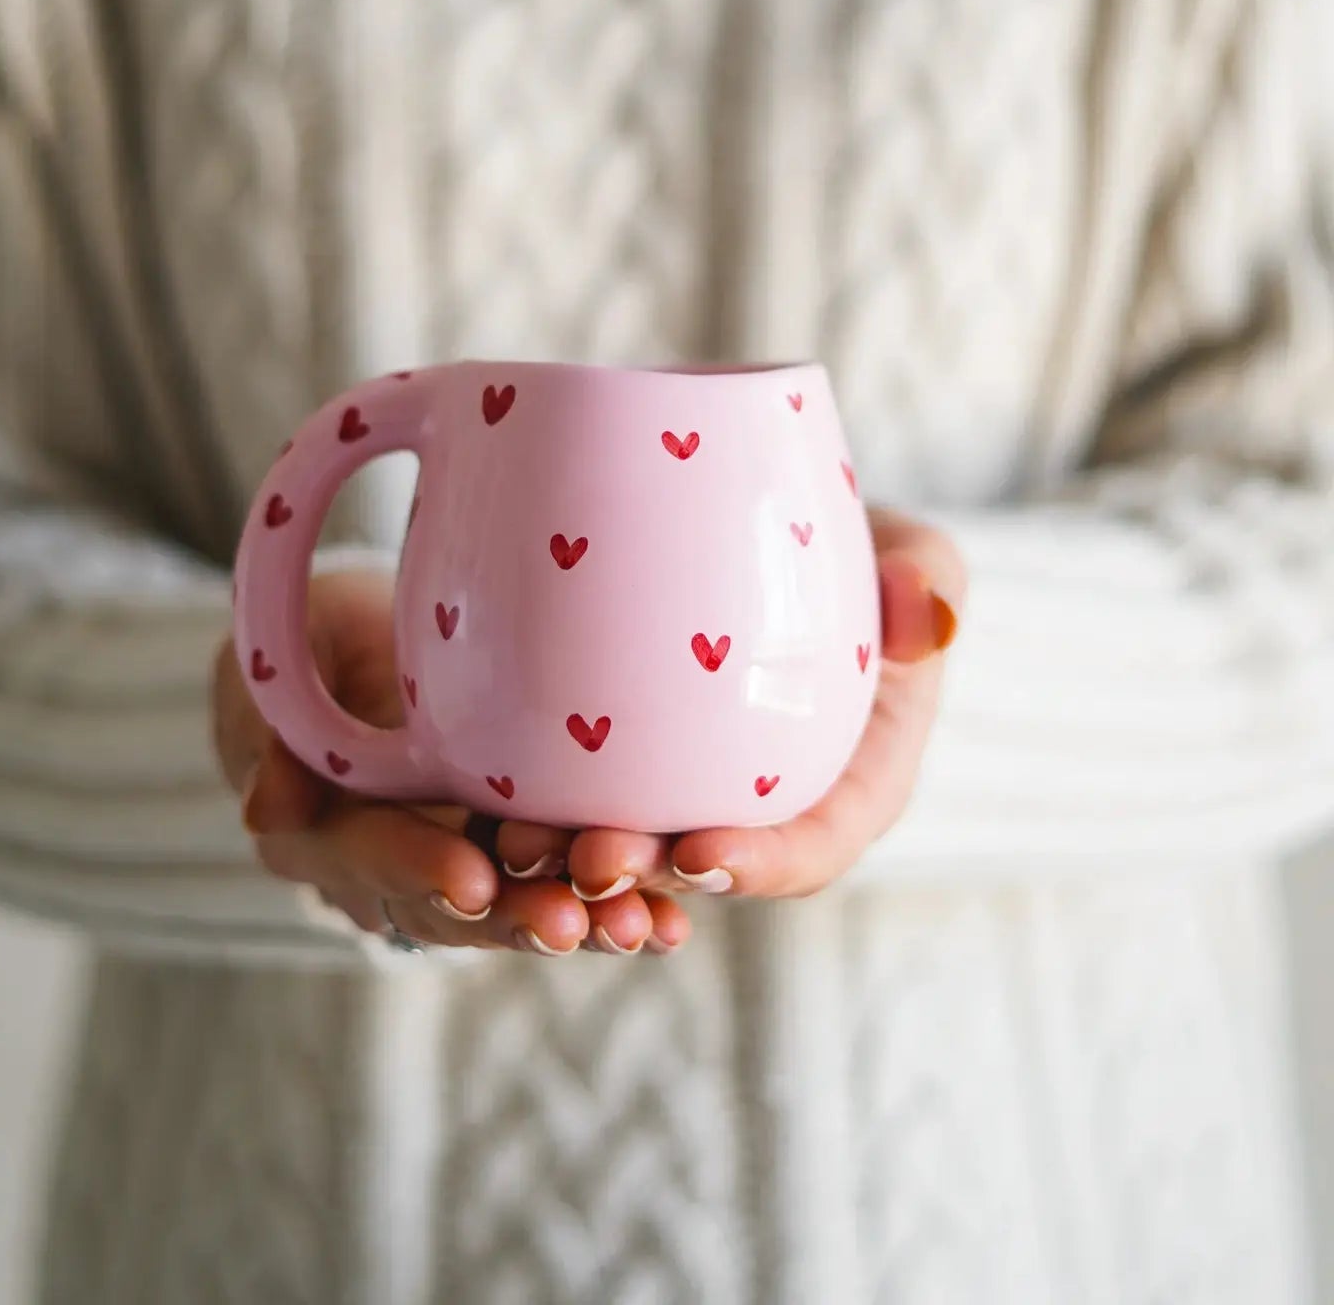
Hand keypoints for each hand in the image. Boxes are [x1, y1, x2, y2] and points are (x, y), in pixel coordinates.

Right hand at [212, 569, 691, 954]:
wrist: (356, 652)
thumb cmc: (314, 643)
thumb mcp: (282, 667)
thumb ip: (273, 733)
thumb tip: (266, 812)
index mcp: (327, 828)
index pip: (368, 854)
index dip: (415, 869)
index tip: (470, 880)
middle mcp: (396, 864)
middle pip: (454, 905)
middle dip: (514, 915)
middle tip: (572, 923)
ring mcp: (462, 857)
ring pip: (516, 904)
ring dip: (580, 920)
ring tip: (643, 928)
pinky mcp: (517, 845)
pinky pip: (563, 881)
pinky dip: (616, 901)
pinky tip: (672, 918)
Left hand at [496, 508, 963, 901]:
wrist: (771, 538)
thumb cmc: (860, 556)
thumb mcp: (913, 554)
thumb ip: (928, 579)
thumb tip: (930, 622)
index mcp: (845, 786)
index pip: (811, 848)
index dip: (761, 864)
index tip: (701, 852)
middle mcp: (761, 806)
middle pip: (702, 860)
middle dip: (645, 875)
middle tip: (585, 858)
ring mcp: (688, 788)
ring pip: (627, 840)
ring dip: (568, 858)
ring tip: (514, 841)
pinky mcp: (623, 758)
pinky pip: (574, 792)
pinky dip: (531, 804)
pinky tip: (482, 795)